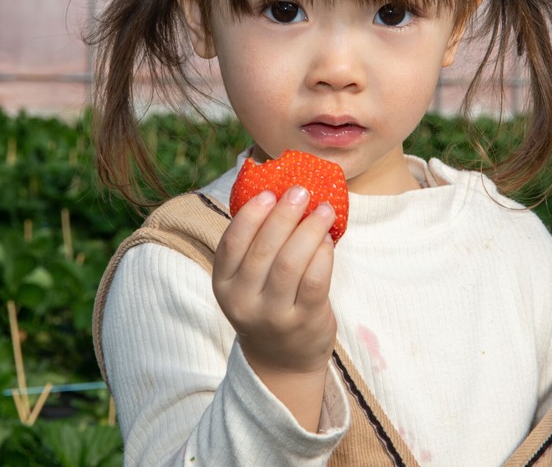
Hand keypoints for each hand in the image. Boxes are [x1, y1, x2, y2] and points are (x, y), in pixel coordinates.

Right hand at [213, 186, 336, 429]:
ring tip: (324, 210)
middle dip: (284, 215)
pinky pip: (315, 281)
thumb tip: (277, 191)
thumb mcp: (247, 281)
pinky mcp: (304, 322)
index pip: (231, 244)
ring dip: (309, 230)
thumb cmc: (267, 303)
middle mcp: (243, 302)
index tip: (269, 192)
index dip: (250, 215)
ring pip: (290, 264)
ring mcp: (273, 316)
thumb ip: (255, 245)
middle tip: (301, 191)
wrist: (283, 359)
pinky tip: (328, 240)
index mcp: (223, 285)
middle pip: (264, 250)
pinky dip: (323, 255)